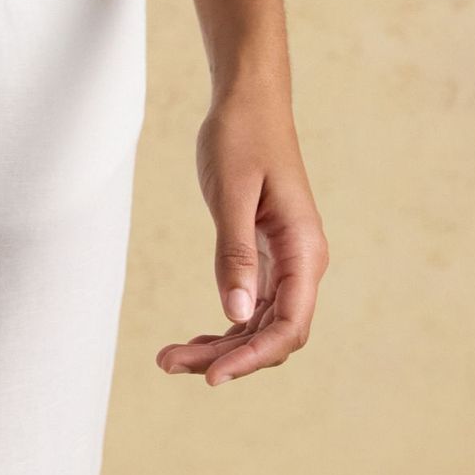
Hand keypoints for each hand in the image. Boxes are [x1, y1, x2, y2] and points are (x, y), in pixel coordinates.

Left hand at [156, 82, 328, 385]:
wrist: (249, 98)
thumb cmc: (242, 135)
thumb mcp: (232, 191)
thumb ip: (236, 253)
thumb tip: (237, 315)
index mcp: (304, 249)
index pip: (288, 325)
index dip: (252, 358)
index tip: (211, 376)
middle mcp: (302, 261)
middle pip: (273, 333)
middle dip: (227, 357)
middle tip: (170, 362)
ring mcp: (286, 259)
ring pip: (260, 324)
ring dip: (221, 345)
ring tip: (170, 357)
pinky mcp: (267, 253)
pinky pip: (251, 303)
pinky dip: (225, 323)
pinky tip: (194, 337)